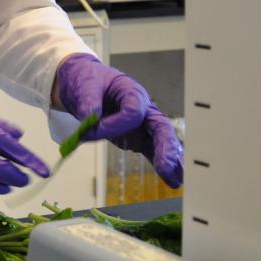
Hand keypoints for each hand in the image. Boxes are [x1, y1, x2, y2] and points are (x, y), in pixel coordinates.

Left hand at [54, 54, 183, 187]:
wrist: (83, 85)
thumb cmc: (87, 80)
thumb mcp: (85, 84)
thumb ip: (88, 101)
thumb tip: (90, 116)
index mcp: (132, 92)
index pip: (133, 111)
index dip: (115, 123)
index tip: (92, 130)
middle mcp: (143, 109)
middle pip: (161, 127)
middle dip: (165, 147)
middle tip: (166, 165)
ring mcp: (143, 125)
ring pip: (162, 142)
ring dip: (170, 161)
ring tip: (177, 180)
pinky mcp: (138, 137)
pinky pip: (152, 150)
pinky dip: (161, 164)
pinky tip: (173, 181)